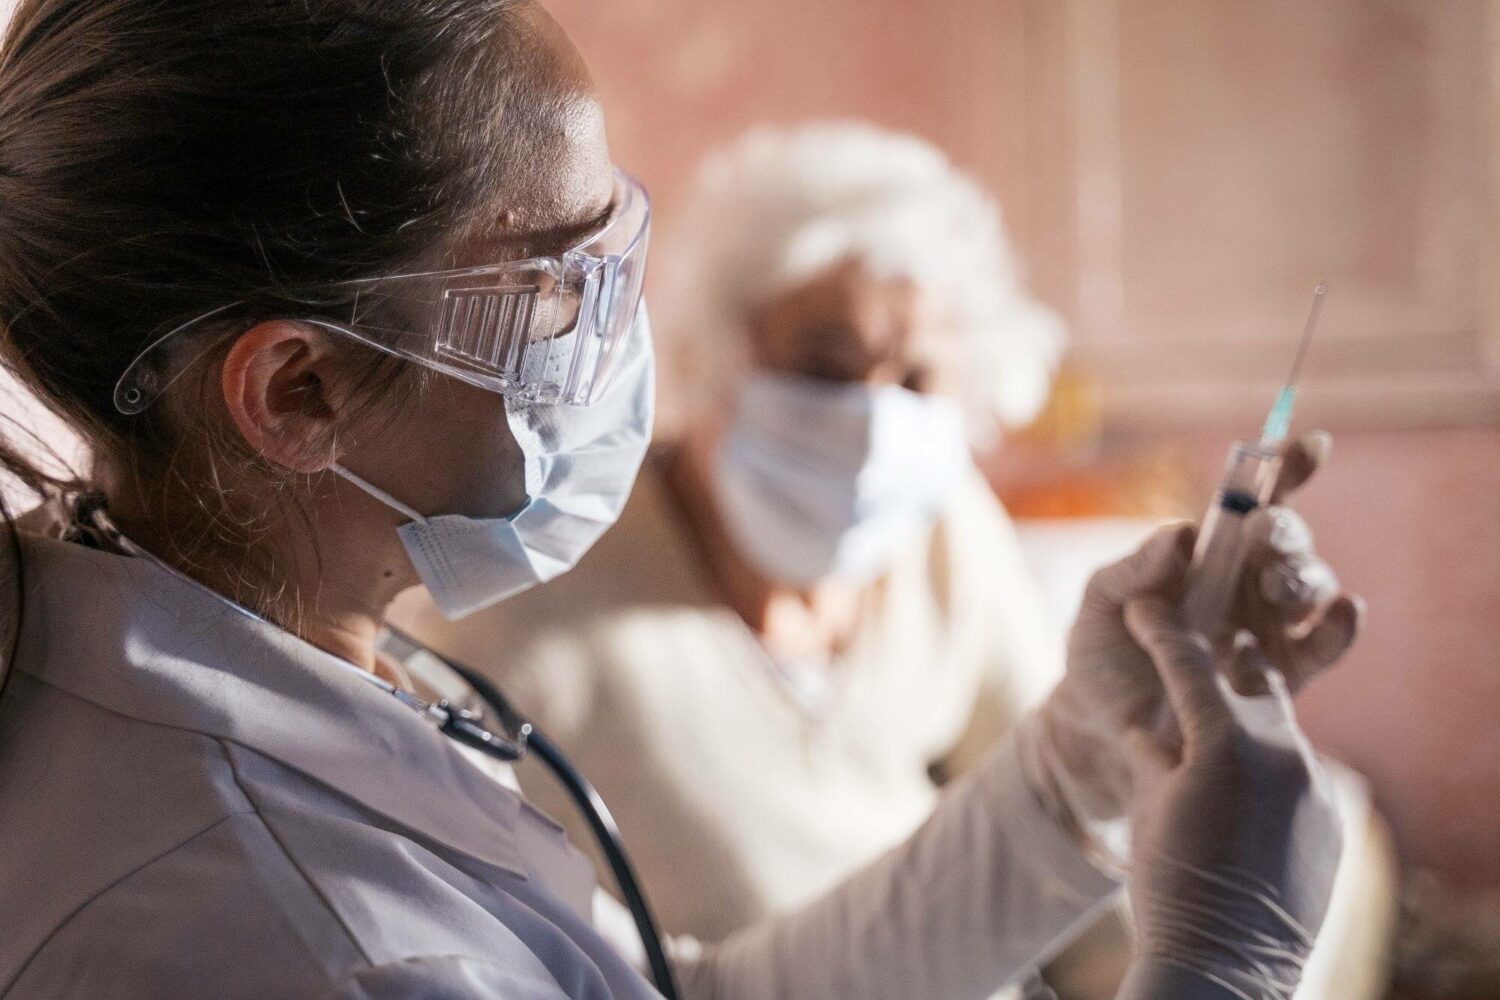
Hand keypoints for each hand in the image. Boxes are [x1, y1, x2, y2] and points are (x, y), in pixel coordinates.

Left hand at [1017, 433, 1363, 839]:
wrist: (1099, 728)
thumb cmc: (1098, 654)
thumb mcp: (1102, 603)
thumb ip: (1133, 568)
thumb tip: (1180, 532)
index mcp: (1205, 554)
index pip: (1252, 502)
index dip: (1285, 470)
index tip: (1307, 445)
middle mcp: (1245, 583)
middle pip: (1287, 541)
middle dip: (1284, 532)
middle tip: (1263, 537)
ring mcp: (1268, 627)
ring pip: (1311, 587)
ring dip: (1303, 577)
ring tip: (1276, 586)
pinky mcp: (1282, 676)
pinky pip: (1325, 646)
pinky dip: (1340, 627)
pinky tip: (1341, 613)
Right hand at [1120, 597, 1340, 999]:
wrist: (1224, 965)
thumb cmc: (1171, 884)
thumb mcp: (1150, 805)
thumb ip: (1154, 749)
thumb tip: (1147, 721)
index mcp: (1224, 744)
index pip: (1188, 665)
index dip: (1161, 631)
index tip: (1144, 606)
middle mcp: (1283, 753)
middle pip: (1249, 684)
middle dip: (1218, 668)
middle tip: (1191, 651)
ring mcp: (1316, 785)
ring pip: (1276, 728)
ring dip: (1244, 724)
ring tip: (1211, 737)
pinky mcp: (1333, 816)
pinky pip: (1296, 772)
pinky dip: (1266, 770)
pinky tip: (1240, 792)